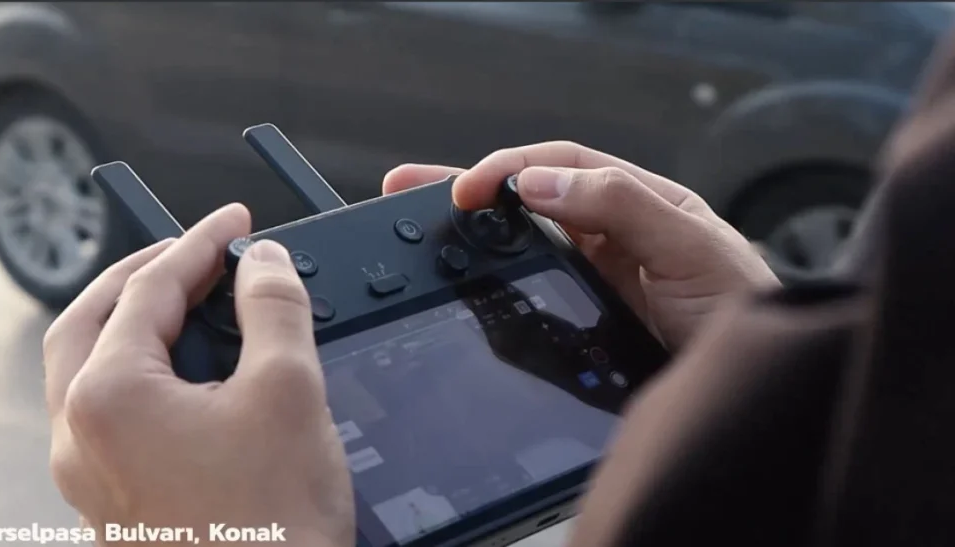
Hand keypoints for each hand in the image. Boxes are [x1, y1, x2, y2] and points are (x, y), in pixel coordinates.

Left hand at [44, 204, 353, 545]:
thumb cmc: (270, 526)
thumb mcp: (288, 392)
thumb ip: (274, 310)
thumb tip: (263, 264)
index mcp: (109, 397)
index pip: (148, 288)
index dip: (199, 244)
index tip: (235, 223)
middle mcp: (81, 436)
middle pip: (89, 321)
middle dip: (143, 275)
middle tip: (193, 252)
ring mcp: (91, 475)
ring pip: (92, 370)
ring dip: (136, 324)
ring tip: (191, 304)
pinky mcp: (116, 502)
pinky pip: (113, 414)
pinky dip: (146, 374)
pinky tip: (194, 378)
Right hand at [383, 142, 778, 349]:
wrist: (756, 396)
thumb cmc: (743, 310)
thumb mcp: (692, 248)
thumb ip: (621, 207)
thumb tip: (538, 183)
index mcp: (639, 201)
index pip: (562, 167)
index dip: (510, 169)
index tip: (467, 190)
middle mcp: (612, 234)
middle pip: (529, 199)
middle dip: (470, 190)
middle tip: (410, 191)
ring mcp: (596, 279)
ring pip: (523, 246)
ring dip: (474, 236)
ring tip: (423, 231)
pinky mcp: (585, 322)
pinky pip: (532, 299)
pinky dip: (496, 289)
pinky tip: (470, 289)